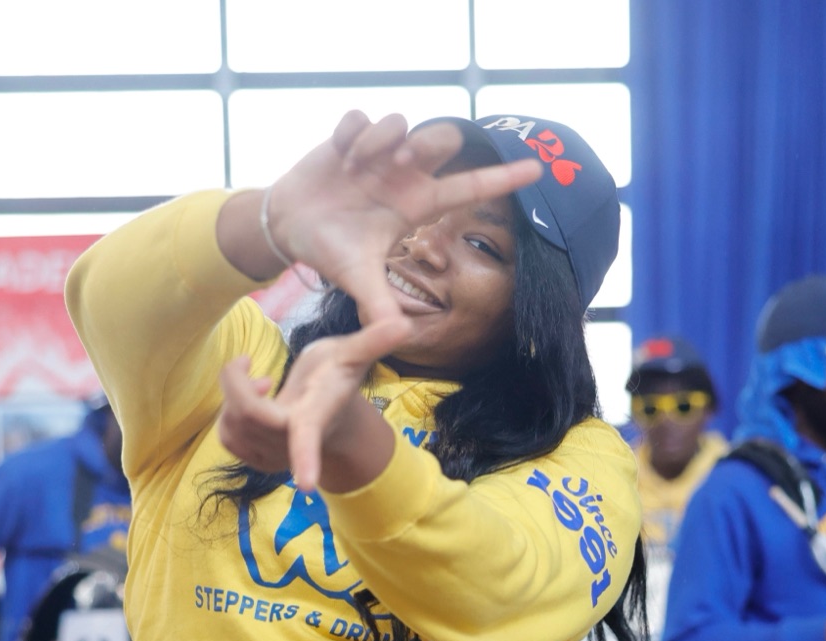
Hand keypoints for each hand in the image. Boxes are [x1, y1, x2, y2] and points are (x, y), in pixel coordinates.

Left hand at [217, 315, 406, 492]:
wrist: (331, 416)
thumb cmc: (336, 379)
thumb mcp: (353, 354)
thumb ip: (374, 340)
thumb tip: (405, 324)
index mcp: (315, 418)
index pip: (308, 440)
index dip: (307, 459)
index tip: (304, 485)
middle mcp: (293, 443)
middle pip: (248, 416)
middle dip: (236, 383)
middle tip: (246, 361)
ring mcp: (273, 456)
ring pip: (232, 424)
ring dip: (233, 394)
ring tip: (255, 381)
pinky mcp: (256, 459)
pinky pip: (226, 436)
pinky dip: (228, 412)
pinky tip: (249, 400)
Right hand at [221, 111, 542, 325]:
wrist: (288, 228)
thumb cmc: (330, 251)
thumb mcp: (357, 279)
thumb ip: (378, 305)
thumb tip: (397, 338)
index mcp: (416, 204)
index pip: (468, 188)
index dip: (501, 179)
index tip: (537, 169)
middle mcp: (404, 174)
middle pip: (443, 139)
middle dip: (429, 142)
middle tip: (403, 159)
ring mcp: (379, 154)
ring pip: (400, 122)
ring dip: (381, 139)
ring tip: (355, 166)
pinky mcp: (350, 137)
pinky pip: (363, 116)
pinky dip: (352, 131)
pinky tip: (339, 154)